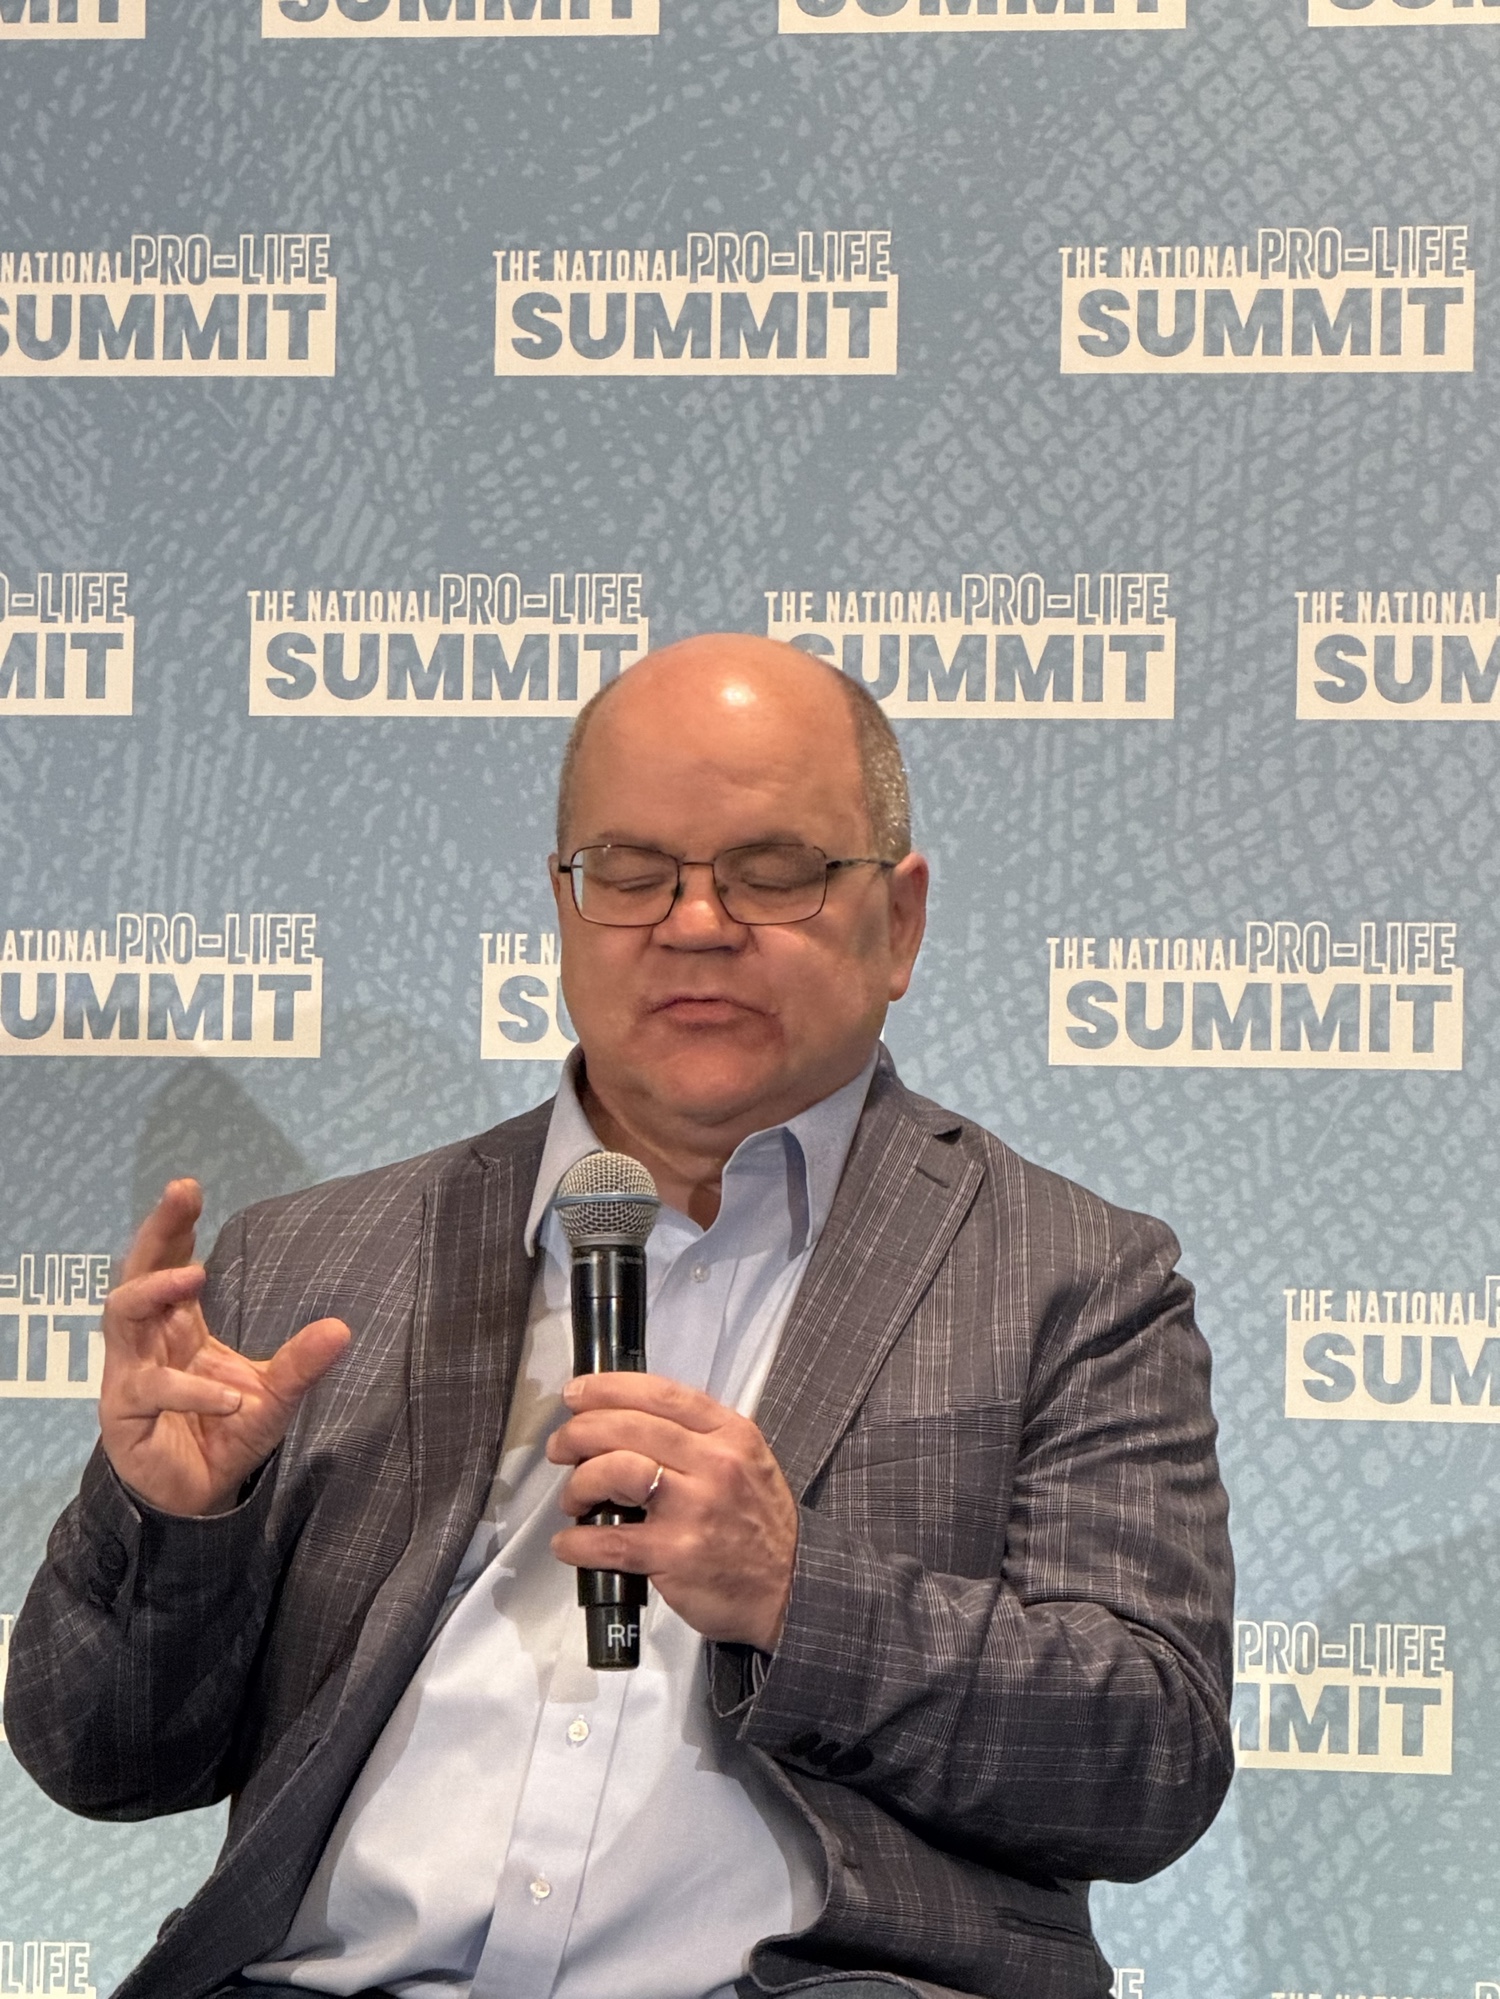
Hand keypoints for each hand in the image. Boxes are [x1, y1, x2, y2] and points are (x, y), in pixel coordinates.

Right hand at [99, 1179, 350, 1518]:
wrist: (196, 1494)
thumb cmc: (224, 1430)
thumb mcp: (273, 1394)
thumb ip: (301, 1362)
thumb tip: (342, 1328)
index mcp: (177, 1327)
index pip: (169, 1264)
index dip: (176, 1228)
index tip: (189, 1189)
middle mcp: (147, 1342)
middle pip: (137, 1273)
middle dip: (157, 1232)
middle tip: (180, 1193)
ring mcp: (129, 1375)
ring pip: (123, 1318)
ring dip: (155, 1292)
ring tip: (194, 1277)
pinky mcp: (125, 1414)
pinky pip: (151, 1390)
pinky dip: (192, 1390)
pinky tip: (231, 1396)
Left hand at [547, 1372, 798, 1651]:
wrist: (790, 1588)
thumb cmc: (758, 1524)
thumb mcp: (745, 1460)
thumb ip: (697, 1436)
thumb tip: (626, 1421)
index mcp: (730, 1433)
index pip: (660, 1393)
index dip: (607, 1387)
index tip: (577, 1393)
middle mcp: (715, 1463)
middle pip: (628, 1426)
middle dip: (579, 1432)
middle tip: (561, 1447)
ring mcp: (696, 1508)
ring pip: (617, 1470)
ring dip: (579, 1482)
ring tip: (572, 1498)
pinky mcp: (676, 1554)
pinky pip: (610, 1540)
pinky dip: (578, 1541)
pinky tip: (569, 1543)